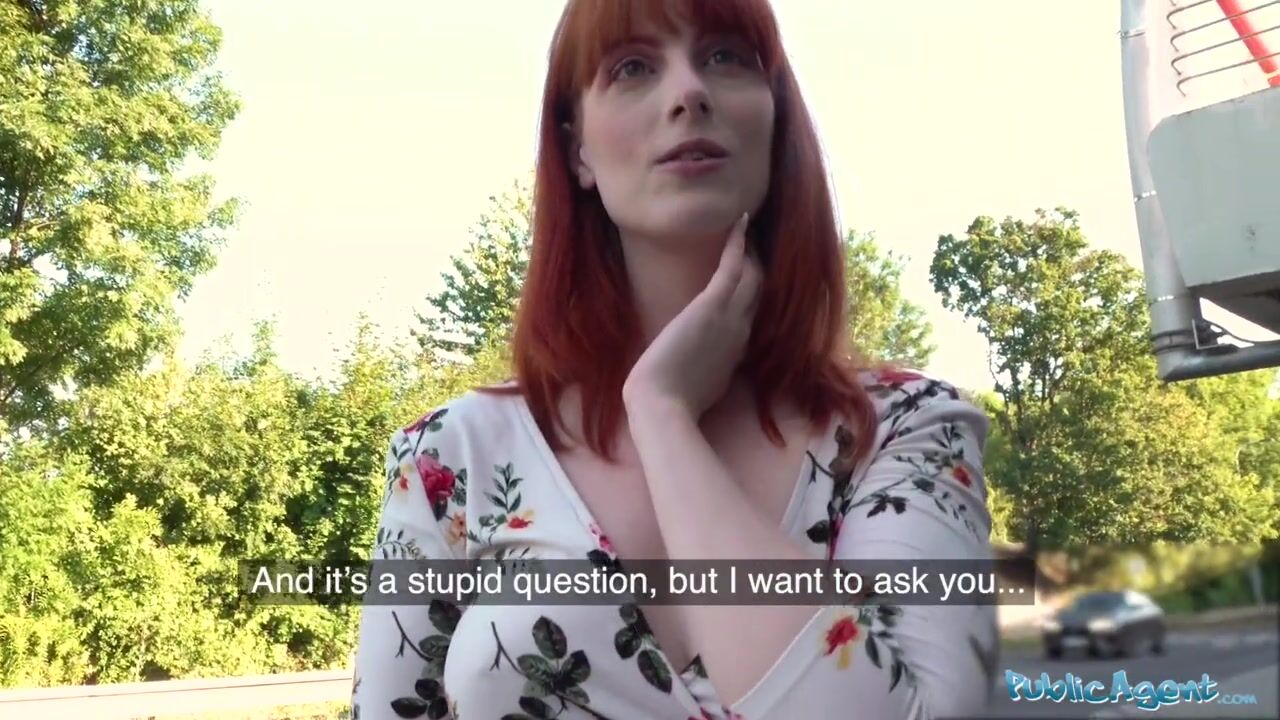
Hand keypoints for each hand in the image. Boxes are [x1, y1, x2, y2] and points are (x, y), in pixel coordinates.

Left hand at [622, 212, 762, 418]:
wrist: (663, 405)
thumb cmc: (671, 403)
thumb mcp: (698, 386)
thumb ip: (705, 370)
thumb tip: (696, 362)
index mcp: (736, 352)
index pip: (753, 315)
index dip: (757, 296)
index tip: (756, 278)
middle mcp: (742, 332)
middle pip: (760, 293)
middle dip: (762, 269)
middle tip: (763, 242)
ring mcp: (731, 318)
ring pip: (753, 277)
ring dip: (754, 251)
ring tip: (753, 228)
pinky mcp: (712, 306)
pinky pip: (733, 267)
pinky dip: (737, 244)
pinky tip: (740, 220)